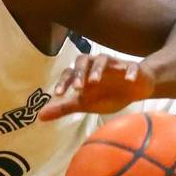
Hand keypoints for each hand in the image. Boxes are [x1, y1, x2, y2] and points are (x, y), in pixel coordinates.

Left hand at [39, 54, 154, 120]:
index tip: (58, 94)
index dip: (63, 82)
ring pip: (103, 59)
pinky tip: (128, 80)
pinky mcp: (132, 68)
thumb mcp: (85, 103)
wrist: (135, 88)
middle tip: (78, 89)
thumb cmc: (107, 93)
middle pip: (84, 60)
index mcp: (84, 74)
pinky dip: (129, 71)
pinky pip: (131, 66)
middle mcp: (96, 66)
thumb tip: (39, 117)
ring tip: (95, 81)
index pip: (69, 73)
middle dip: (79, 73)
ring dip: (98, 69)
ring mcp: (114, 65)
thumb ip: (64, 108)